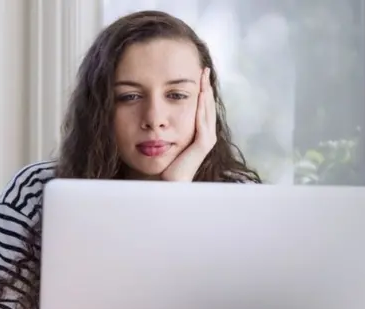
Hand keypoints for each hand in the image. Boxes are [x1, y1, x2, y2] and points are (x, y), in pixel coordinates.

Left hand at [161, 67, 216, 181]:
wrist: (168, 182)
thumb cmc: (165, 163)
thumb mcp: (166, 139)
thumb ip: (167, 127)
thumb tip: (157, 113)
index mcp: (199, 132)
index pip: (202, 106)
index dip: (201, 90)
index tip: (198, 74)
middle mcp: (206, 134)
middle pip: (208, 105)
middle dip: (206, 87)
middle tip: (204, 69)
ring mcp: (206, 139)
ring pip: (208, 110)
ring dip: (206, 93)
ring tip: (204, 77)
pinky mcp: (203, 144)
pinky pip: (202, 122)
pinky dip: (201, 108)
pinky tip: (200, 96)